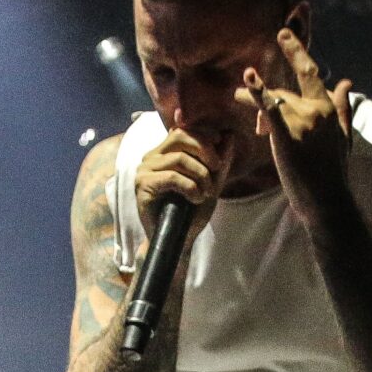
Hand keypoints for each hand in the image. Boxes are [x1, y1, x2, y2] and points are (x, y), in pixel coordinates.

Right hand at [131, 128, 222, 270]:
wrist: (178, 242)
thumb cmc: (191, 213)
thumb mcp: (211, 184)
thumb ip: (219, 161)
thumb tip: (229, 135)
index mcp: (164, 152)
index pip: (184, 130)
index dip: (205, 137)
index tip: (219, 158)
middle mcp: (151, 157)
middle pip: (180, 137)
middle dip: (205, 151)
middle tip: (217, 169)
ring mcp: (144, 171)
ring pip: (179, 158)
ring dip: (201, 175)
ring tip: (206, 192)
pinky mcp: (142, 186)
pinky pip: (172, 177)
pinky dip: (190, 187)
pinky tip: (196, 199)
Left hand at [236, 26, 352, 217]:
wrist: (327, 201)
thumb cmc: (333, 174)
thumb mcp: (343, 136)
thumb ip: (343, 108)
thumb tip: (346, 82)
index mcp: (328, 110)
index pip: (311, 74)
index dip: (298, 52)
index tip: (284, 34)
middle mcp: (317, 110)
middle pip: (288, 90)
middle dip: (281, 75)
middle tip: (277, 41)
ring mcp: (303, 120)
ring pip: (274, 98)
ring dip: (254, 95)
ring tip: (239, 94)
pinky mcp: (287, 134)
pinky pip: (269, 108)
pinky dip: (258, 92)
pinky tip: (248, 81)